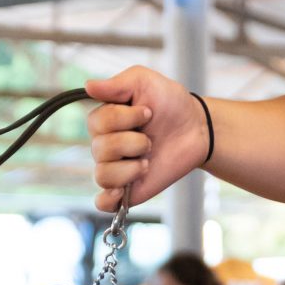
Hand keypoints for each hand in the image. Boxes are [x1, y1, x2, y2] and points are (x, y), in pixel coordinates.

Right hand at [85, 66, 212, 212]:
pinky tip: (122, 190)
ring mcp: (116, 169)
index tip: (148, 112)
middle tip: (151, 139)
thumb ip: (115, 84)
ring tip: (148, 161)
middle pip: (99, 150)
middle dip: (131, 142)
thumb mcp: (144, 81)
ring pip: (102, 175)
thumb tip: (87, 86)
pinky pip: (102, 203)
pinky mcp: (127, 191)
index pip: (96, 124)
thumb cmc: (171, 103)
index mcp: (105, 120)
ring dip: (129, 168)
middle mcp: (106, 146)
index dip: (123, 119)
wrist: (197, 129)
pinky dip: (108, 198)